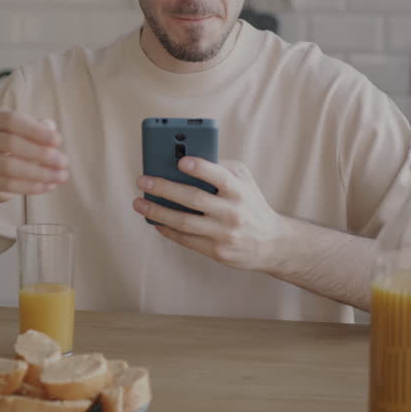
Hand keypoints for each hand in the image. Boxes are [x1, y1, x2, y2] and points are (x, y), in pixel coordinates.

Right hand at [0, 110, 68, 207]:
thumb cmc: (18, 146)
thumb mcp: (30, 132)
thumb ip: (42, 128)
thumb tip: (53, 136)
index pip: (12, 120)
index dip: (35, 130)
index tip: (58, 141)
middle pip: (11, 143)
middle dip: (41, 154)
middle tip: (64, 162)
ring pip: (10, 166)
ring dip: (40, 173)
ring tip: (61, 176)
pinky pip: (9, 184)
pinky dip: (32, 186)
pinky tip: (49, 186)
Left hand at [131, 157, 281, 271]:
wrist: (271, 243)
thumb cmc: (250, 204)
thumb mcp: (244, 182)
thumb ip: (221, 168)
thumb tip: (184, 160)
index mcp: (240, 190)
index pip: (220, 177)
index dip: (200, 168)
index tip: (180, 161)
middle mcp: (233, 212)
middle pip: (194, 199)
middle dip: (164, 188)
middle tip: (142, 180)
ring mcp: (225, 233)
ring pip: (184, 222)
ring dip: (157, 211)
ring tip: (139, 202)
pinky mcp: (218, 251)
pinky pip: (186, 240)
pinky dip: (167, 229)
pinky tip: (154, 220)